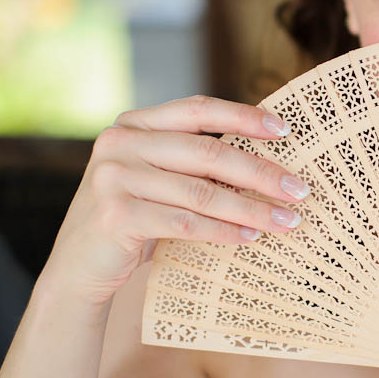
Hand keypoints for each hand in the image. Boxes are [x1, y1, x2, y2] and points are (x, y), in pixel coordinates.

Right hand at [38, 95, 309, 305]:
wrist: (78, 268)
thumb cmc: (133, 218)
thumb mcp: (158, 179)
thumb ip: (194, 162)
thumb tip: (269, 165)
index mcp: (134, 123)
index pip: (198, 109)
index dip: (244, 117)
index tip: (285, 130)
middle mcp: (120, 142)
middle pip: (208, 153)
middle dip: (261, 173)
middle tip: (300, 190)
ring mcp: (113, 178)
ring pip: (201, 192)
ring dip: (252, 209)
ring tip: (287, 221)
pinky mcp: (115, 216)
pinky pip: (185, 223)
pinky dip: (223, 232)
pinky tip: (250, 239)